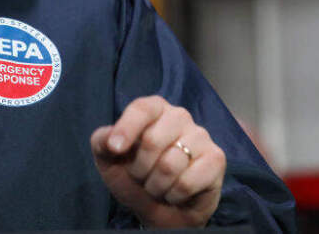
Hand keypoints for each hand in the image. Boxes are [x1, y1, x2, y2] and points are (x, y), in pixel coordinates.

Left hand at [90, 95, 225, 227]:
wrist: (158, 209)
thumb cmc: (133, 177)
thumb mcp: (108, 158)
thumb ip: (102, 141)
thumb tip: (110, 139)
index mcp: (154, 109)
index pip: (142, 108)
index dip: (126, 129)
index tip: (114, 149)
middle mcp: (179, 116)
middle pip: (152, 140)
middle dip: (139, 168)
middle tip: (140, 176)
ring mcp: (201, 136)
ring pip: (170, 165)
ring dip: (155, 185)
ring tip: (157, 185)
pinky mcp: (216, 159)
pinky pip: (187, 182)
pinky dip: (174, 194)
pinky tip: (175, 193)